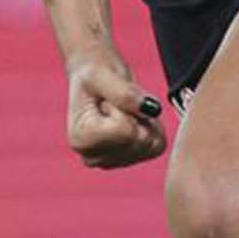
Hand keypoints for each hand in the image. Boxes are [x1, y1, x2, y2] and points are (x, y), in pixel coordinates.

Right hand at [67, 52, 167, 169]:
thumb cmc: (94, 75)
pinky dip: (153, 128)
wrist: (96, 79)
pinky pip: (158, 146)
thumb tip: (152, 109)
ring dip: (144, 120)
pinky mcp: (129, 160)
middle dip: (135, 115)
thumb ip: (124, 93)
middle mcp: (93, 157)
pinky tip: (135, 118)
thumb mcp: (101, 75)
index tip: (108, 101)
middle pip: (139, 140)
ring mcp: (111, 162)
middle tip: (117, 104)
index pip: (125, 131)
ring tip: (124, 109)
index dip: (125, 109)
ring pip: (150, 144)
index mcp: (81, 140)